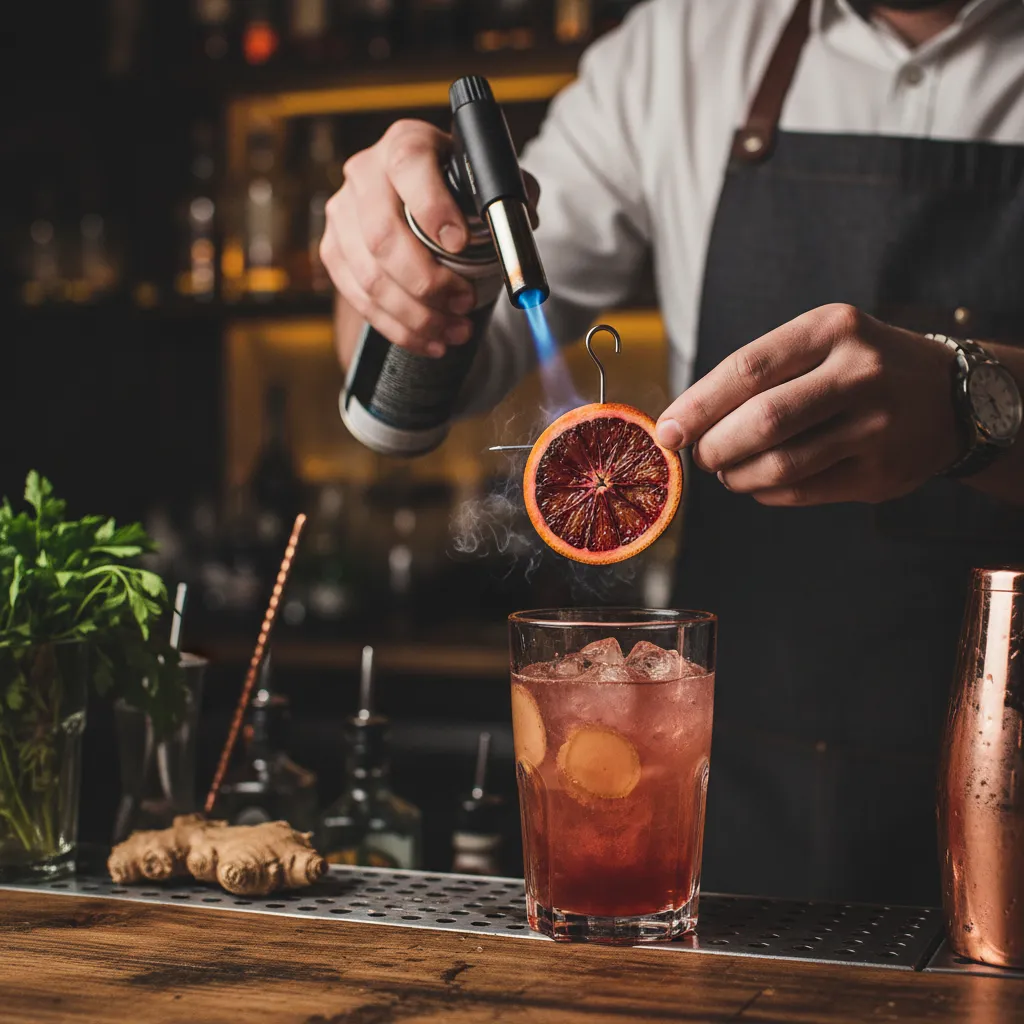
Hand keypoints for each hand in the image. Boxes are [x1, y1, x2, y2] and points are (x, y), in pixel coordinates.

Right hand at [320, 119, 538, 358]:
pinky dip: (397, 328)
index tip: (459, 244)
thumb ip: (510, 199)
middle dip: (428, 281)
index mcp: (406, 143)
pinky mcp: (334, 250)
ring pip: (370, 276)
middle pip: (383, 235)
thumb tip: (517, 238)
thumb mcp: (492, 183)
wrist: (423, 200)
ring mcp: (343, 213)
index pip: (410, 167)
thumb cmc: (462, 192)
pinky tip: (429, 340)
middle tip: (465, 304)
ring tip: (455, 332)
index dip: (432, 207)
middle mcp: (365, 173)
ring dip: (416, 315)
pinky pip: (359, 298)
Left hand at [655, 304, 961, 505]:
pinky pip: (802, 492)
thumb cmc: (861, 368)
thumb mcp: (821, 342)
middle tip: (700, 455)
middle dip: (715, 446)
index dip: (698, 405)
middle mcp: (860, 373)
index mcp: (833, 329)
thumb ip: (758, 374)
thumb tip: (683, 420)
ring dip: (737, 475)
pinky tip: (760, 481)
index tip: (666, 430)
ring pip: (780, 465)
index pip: (747, 369)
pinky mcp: (881, 472)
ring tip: (727, 471)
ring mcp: (876, 426)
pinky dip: (765, 492)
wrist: (954, 397)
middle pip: (762, 421)